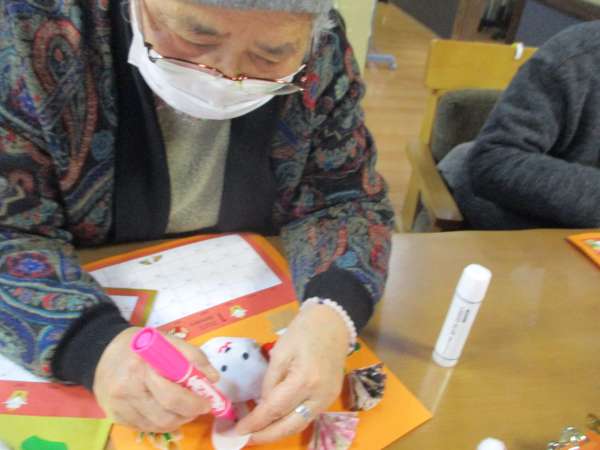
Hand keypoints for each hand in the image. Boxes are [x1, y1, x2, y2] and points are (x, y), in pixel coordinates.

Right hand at [94, 327, 218, 431]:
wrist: (101, 352)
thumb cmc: (138, 345)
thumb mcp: (166, 340)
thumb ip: (192, 355)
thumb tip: (213, 377)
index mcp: (141, 367)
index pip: (171, 396)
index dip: (193, 403)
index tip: (207, 401)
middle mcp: (127, 390)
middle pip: (165, 416)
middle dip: (188, 414)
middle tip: (199, 407)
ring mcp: (119, 406)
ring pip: (156, 426)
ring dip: (177, 421)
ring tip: (184, 409)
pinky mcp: (115, 417)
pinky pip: (145, 428)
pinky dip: (161, 423)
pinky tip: (166, 411)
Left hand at [235, 303, 348, 443]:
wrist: (333, 322)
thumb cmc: (304, 331)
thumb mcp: (280, 351)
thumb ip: (270, 381)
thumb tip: (263, 403)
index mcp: (304, 380)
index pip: (275, 409)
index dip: (255, 422)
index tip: (238, 430)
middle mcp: (319, 395)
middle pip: (290, 425)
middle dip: (266, 436)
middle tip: (245, 438)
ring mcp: (328, 399)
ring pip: (300, 424)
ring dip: (278, 432)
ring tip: (258, 433)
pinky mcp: (330, 397)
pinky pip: (308, 416)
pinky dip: (291, 422)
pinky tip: (277, 422)